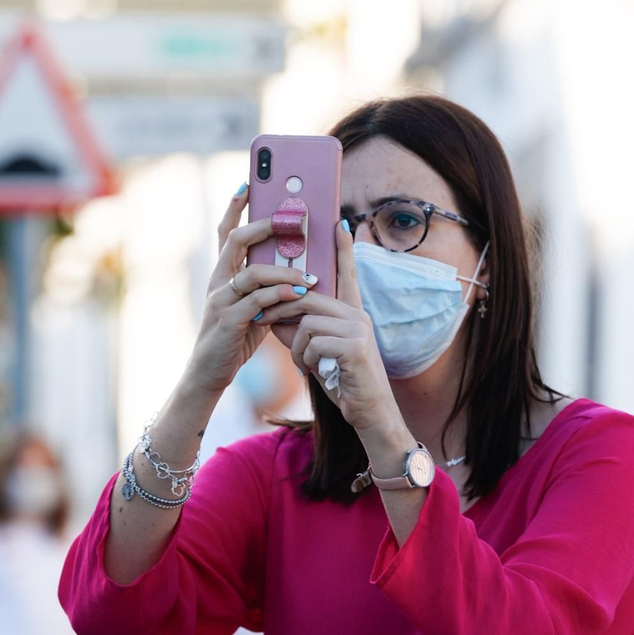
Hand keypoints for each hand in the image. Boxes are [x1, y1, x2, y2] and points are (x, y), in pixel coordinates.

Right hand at [181, 185, 316, 397]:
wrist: (210, 372)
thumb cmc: (235, 336)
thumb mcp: (252, 306)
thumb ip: (267, 287)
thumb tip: (297, 268)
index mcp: (223, 274)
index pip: (226, 233)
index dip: (235, 208)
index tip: (248, 183)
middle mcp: (218, 281)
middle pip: (236, 241)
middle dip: (263, 226)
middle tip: (291, 219)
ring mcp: (221, 300)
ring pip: (251, 272)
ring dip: (283, 270)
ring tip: (309, 273)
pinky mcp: (229, 321)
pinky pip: (256, 302)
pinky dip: (279, 295)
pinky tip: (298, 293)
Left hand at [257, 223, 407, 443]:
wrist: (369, 413)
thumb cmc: (343, 381)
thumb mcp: (317, 352)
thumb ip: (299, 330)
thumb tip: (272, 314)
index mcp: (352, 313)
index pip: (346, 274)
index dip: (344, 249)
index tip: (340, 221)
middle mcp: (358, 315)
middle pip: (309, 297)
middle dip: (282, 310)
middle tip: (264, 320)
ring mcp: (358, 329)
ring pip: (307, 322)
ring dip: (296, 346)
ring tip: (304, 364)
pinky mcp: (354, 346)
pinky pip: (313, 342)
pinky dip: (306, 359)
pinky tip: (315, 372)